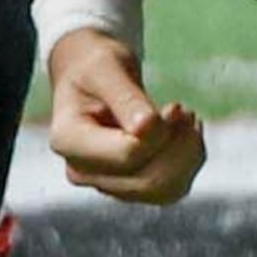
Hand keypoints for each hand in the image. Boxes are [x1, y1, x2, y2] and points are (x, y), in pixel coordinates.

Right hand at [49, 31, 206, 204]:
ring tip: (187, 119)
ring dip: (188, 156)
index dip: (160, 133)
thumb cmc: (95, 66)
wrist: (93, 76)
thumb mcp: (105, 68)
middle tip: (184, 111)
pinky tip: (186, 133)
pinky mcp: (130, 186)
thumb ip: (125, 97)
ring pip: (164, 190)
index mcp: (68, 140)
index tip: (173, 106)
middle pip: (147, 181)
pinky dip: (189, 162)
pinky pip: (171, 188)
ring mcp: (106, 183)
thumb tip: (148, 128)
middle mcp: (82, 171)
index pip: (128, 154)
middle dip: (179, 147)